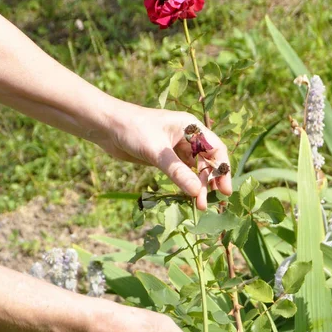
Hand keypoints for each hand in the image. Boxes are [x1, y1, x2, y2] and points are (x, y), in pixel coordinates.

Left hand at [102, 103, 231, 209]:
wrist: (106, 126)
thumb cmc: (133, 130)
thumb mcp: (157, 152)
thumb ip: (178, 172)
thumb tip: (197, 193)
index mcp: (191, 128)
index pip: (216, 149)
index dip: (222, 170)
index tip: (225, 189)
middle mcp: (188, 138)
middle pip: (207, 162)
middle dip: (209, 182)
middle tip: (207, 204)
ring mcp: (177, 148)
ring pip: (195, 169)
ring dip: (198, 186)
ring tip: (198, 205)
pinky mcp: (166, 159)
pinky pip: (182, 173)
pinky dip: (186, 184)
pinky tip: (187, 197)